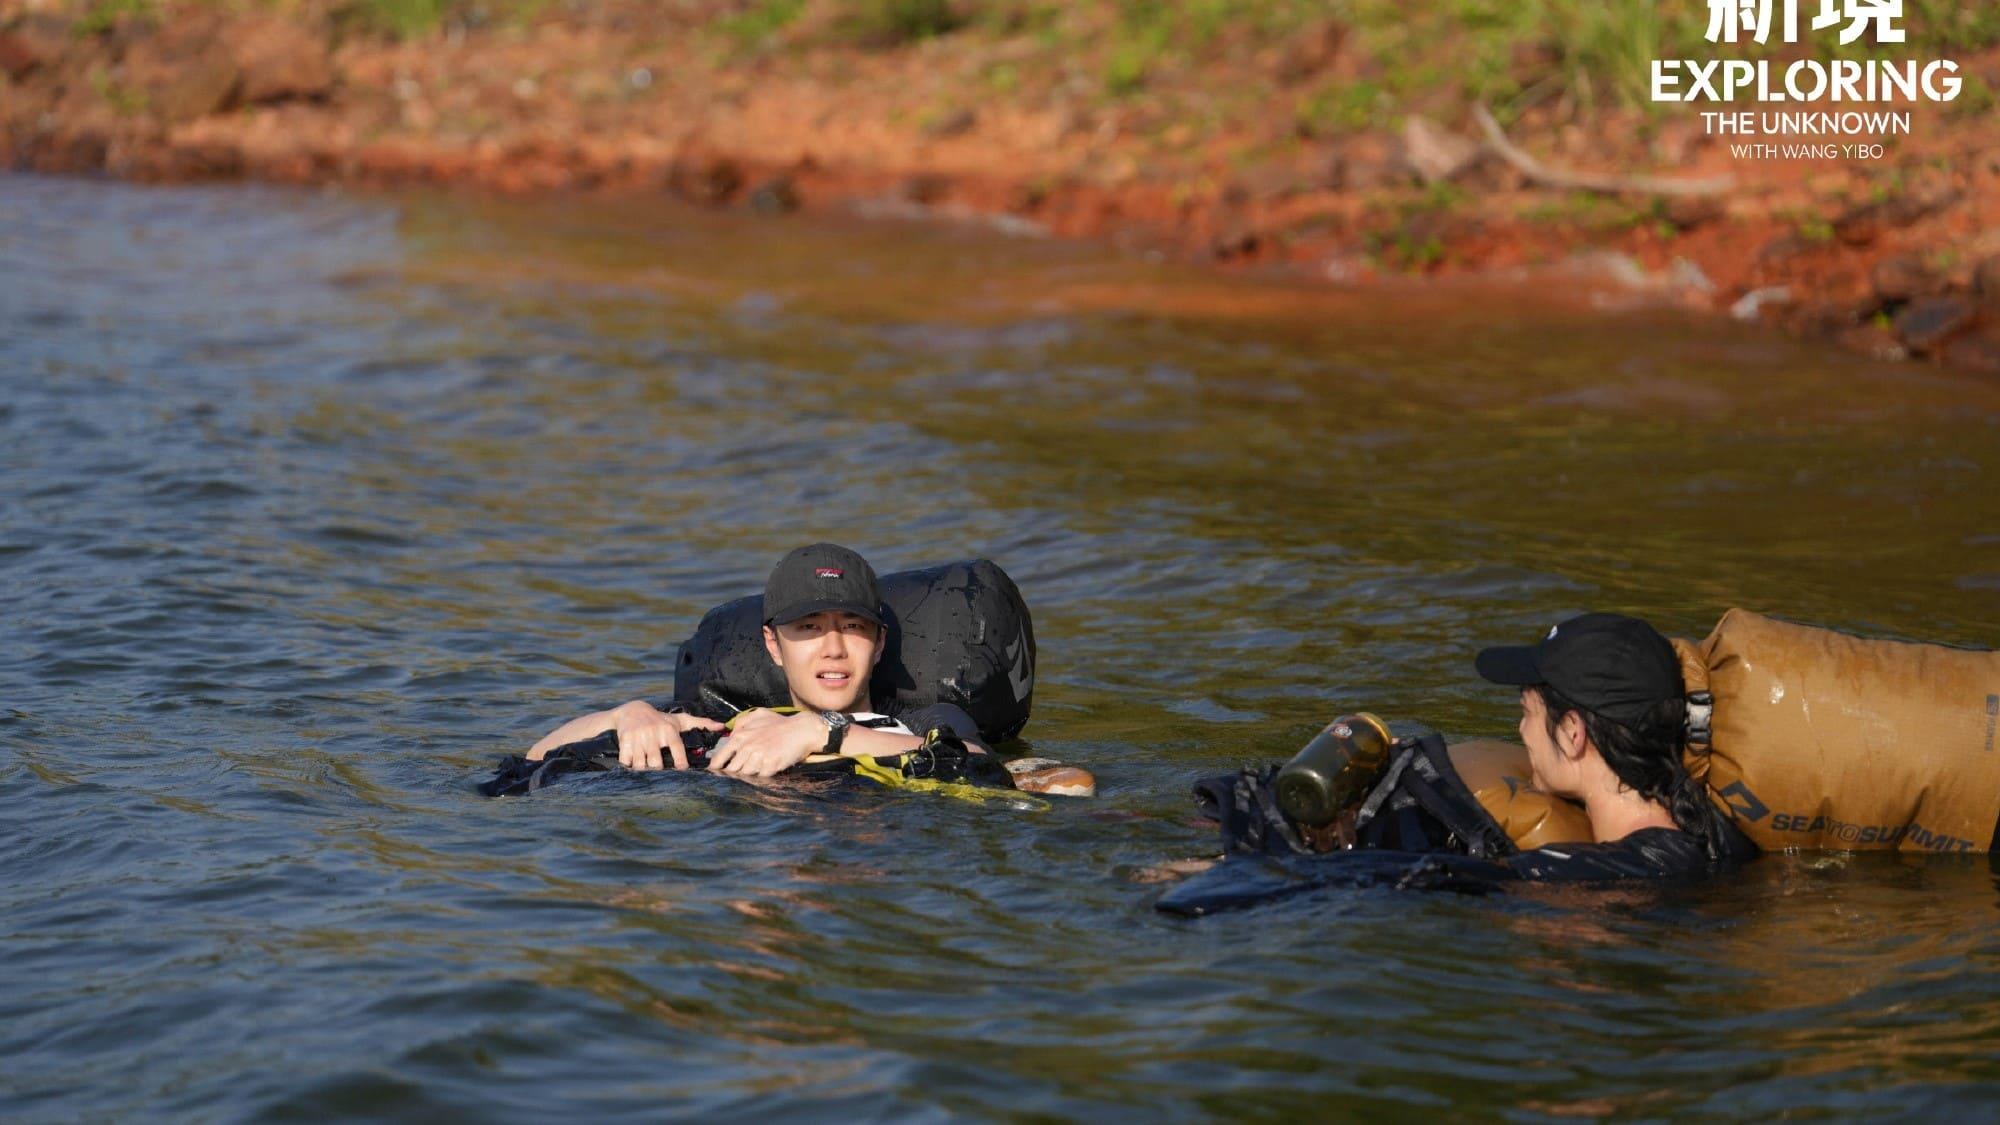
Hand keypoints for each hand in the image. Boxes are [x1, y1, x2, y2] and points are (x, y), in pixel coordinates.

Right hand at [609, 700, 724, 770]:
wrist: (631, 711)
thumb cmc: (660, 719)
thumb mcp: (679, 720)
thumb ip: (701, 723)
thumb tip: (722, 726)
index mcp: (669, 730)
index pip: (677, 749)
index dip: (680, 763)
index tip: (681, 771)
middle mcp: (653, 733)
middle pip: (656, 763)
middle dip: (657, 771)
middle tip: (658, 774)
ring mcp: (638, 738)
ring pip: (640, 765)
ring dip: (643, 770)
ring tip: (646, 771)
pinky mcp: (624, 741)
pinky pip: (626, 761)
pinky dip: (628, 766)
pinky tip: (632, 765)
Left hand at [707, 708, 824, 777]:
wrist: (802, 730)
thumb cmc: (780, 723)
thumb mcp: (757, 714)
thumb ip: (740, 723)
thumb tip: (730, 735)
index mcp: (740, 736)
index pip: (720, 758)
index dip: (716, 768)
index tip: (716, 773)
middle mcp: (747, 747)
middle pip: (731, 769)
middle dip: (734, 772)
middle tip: (738, 773)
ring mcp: (758, 757)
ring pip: (744, 774)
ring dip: (748, 774)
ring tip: (753, 771)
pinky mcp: (770, 766)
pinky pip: (759, 777)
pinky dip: (761, 776)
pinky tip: (765, 772)